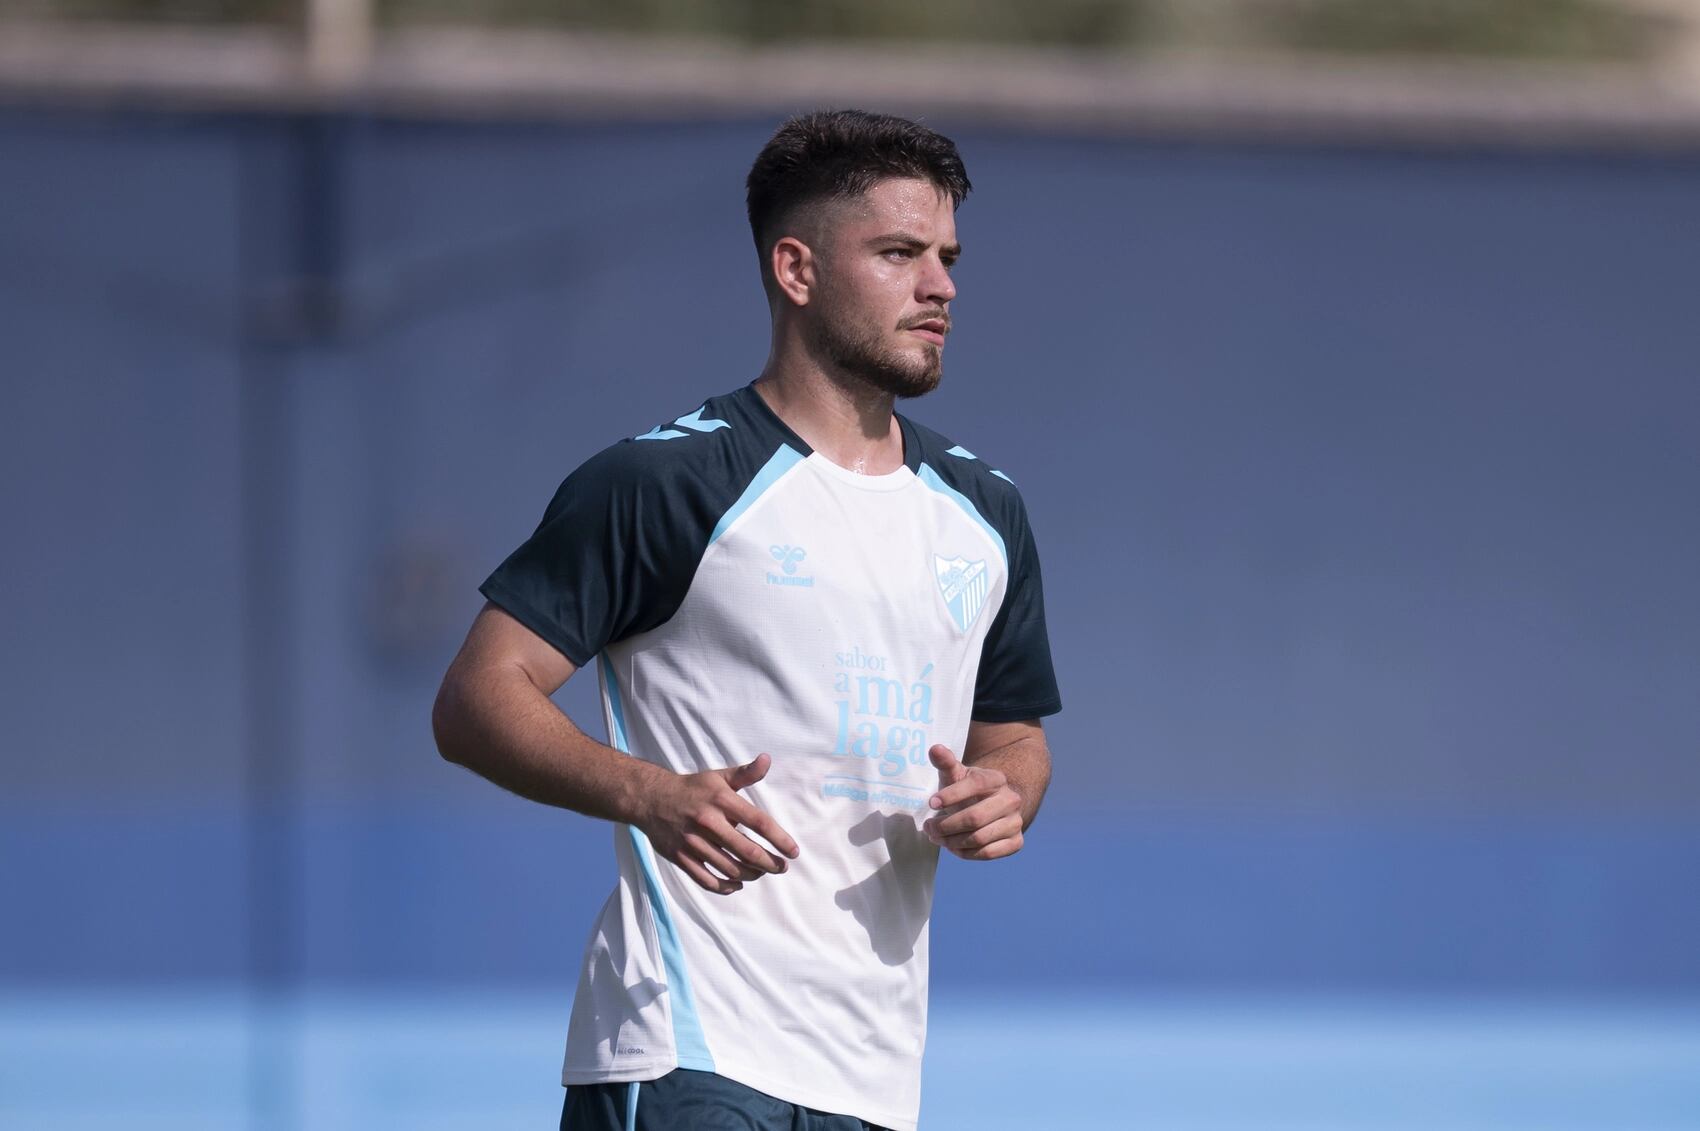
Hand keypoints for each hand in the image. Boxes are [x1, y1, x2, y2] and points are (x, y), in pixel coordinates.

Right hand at [639, 753, 799, 894]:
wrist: (650, 798)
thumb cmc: (693, 788)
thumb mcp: (719, 777)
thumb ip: (746, 773)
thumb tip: (767, 759)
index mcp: (721, 800)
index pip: (758, 822)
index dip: (779, 839)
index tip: (793, 852)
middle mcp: (708, 822)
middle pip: (747, 851)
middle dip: (770, 864)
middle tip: (781, 867)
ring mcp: (693, 842)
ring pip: (729, 868)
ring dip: (751, 874)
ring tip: (761, 872)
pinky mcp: (680, 857)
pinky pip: (706, 880)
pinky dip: (725, 887)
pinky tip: (737, 884)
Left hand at [923, 744, 1025, 859]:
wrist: (993, 806)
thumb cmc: (967, 790)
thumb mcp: (956, 774)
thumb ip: (945, 762)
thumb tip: (934, 749)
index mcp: (996, 779)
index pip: (975, 785)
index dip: (951, 795)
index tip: (931, 803)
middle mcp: (1011, 800)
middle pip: (974, 818)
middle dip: (946, 826)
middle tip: (929, 828)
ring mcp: (1016, 822)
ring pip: (979, 838)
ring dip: (952, 842)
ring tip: (937, 838)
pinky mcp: (1016, 842)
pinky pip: (988, 853)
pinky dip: (966, 854)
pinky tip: (953, 848)